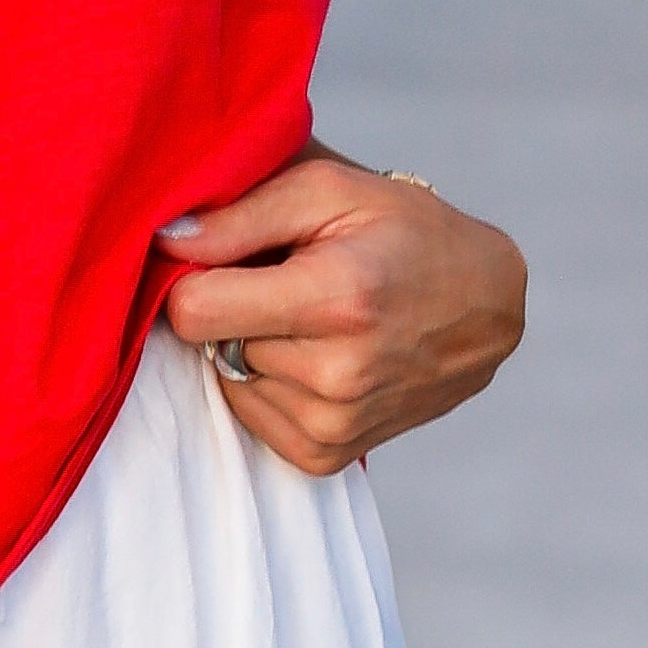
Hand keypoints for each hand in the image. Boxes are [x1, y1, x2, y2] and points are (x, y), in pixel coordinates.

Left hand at [159, 146, 526, 477]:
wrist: (485, 304)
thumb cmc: (403, 232)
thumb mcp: (329, 191)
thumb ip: (239, 216)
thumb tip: (163, 239)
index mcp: (336, 299)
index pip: (193, 312)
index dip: (193, 276)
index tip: (223, 256)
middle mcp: (337, 374)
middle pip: (209, 344)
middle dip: (231, 307)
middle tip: (284, 279)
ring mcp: (335, 424)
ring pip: (227, 380)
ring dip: (251, 347)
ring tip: (308, 316)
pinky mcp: (329, 457)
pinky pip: (251, 417)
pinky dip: (267, 385)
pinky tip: (313, 354)